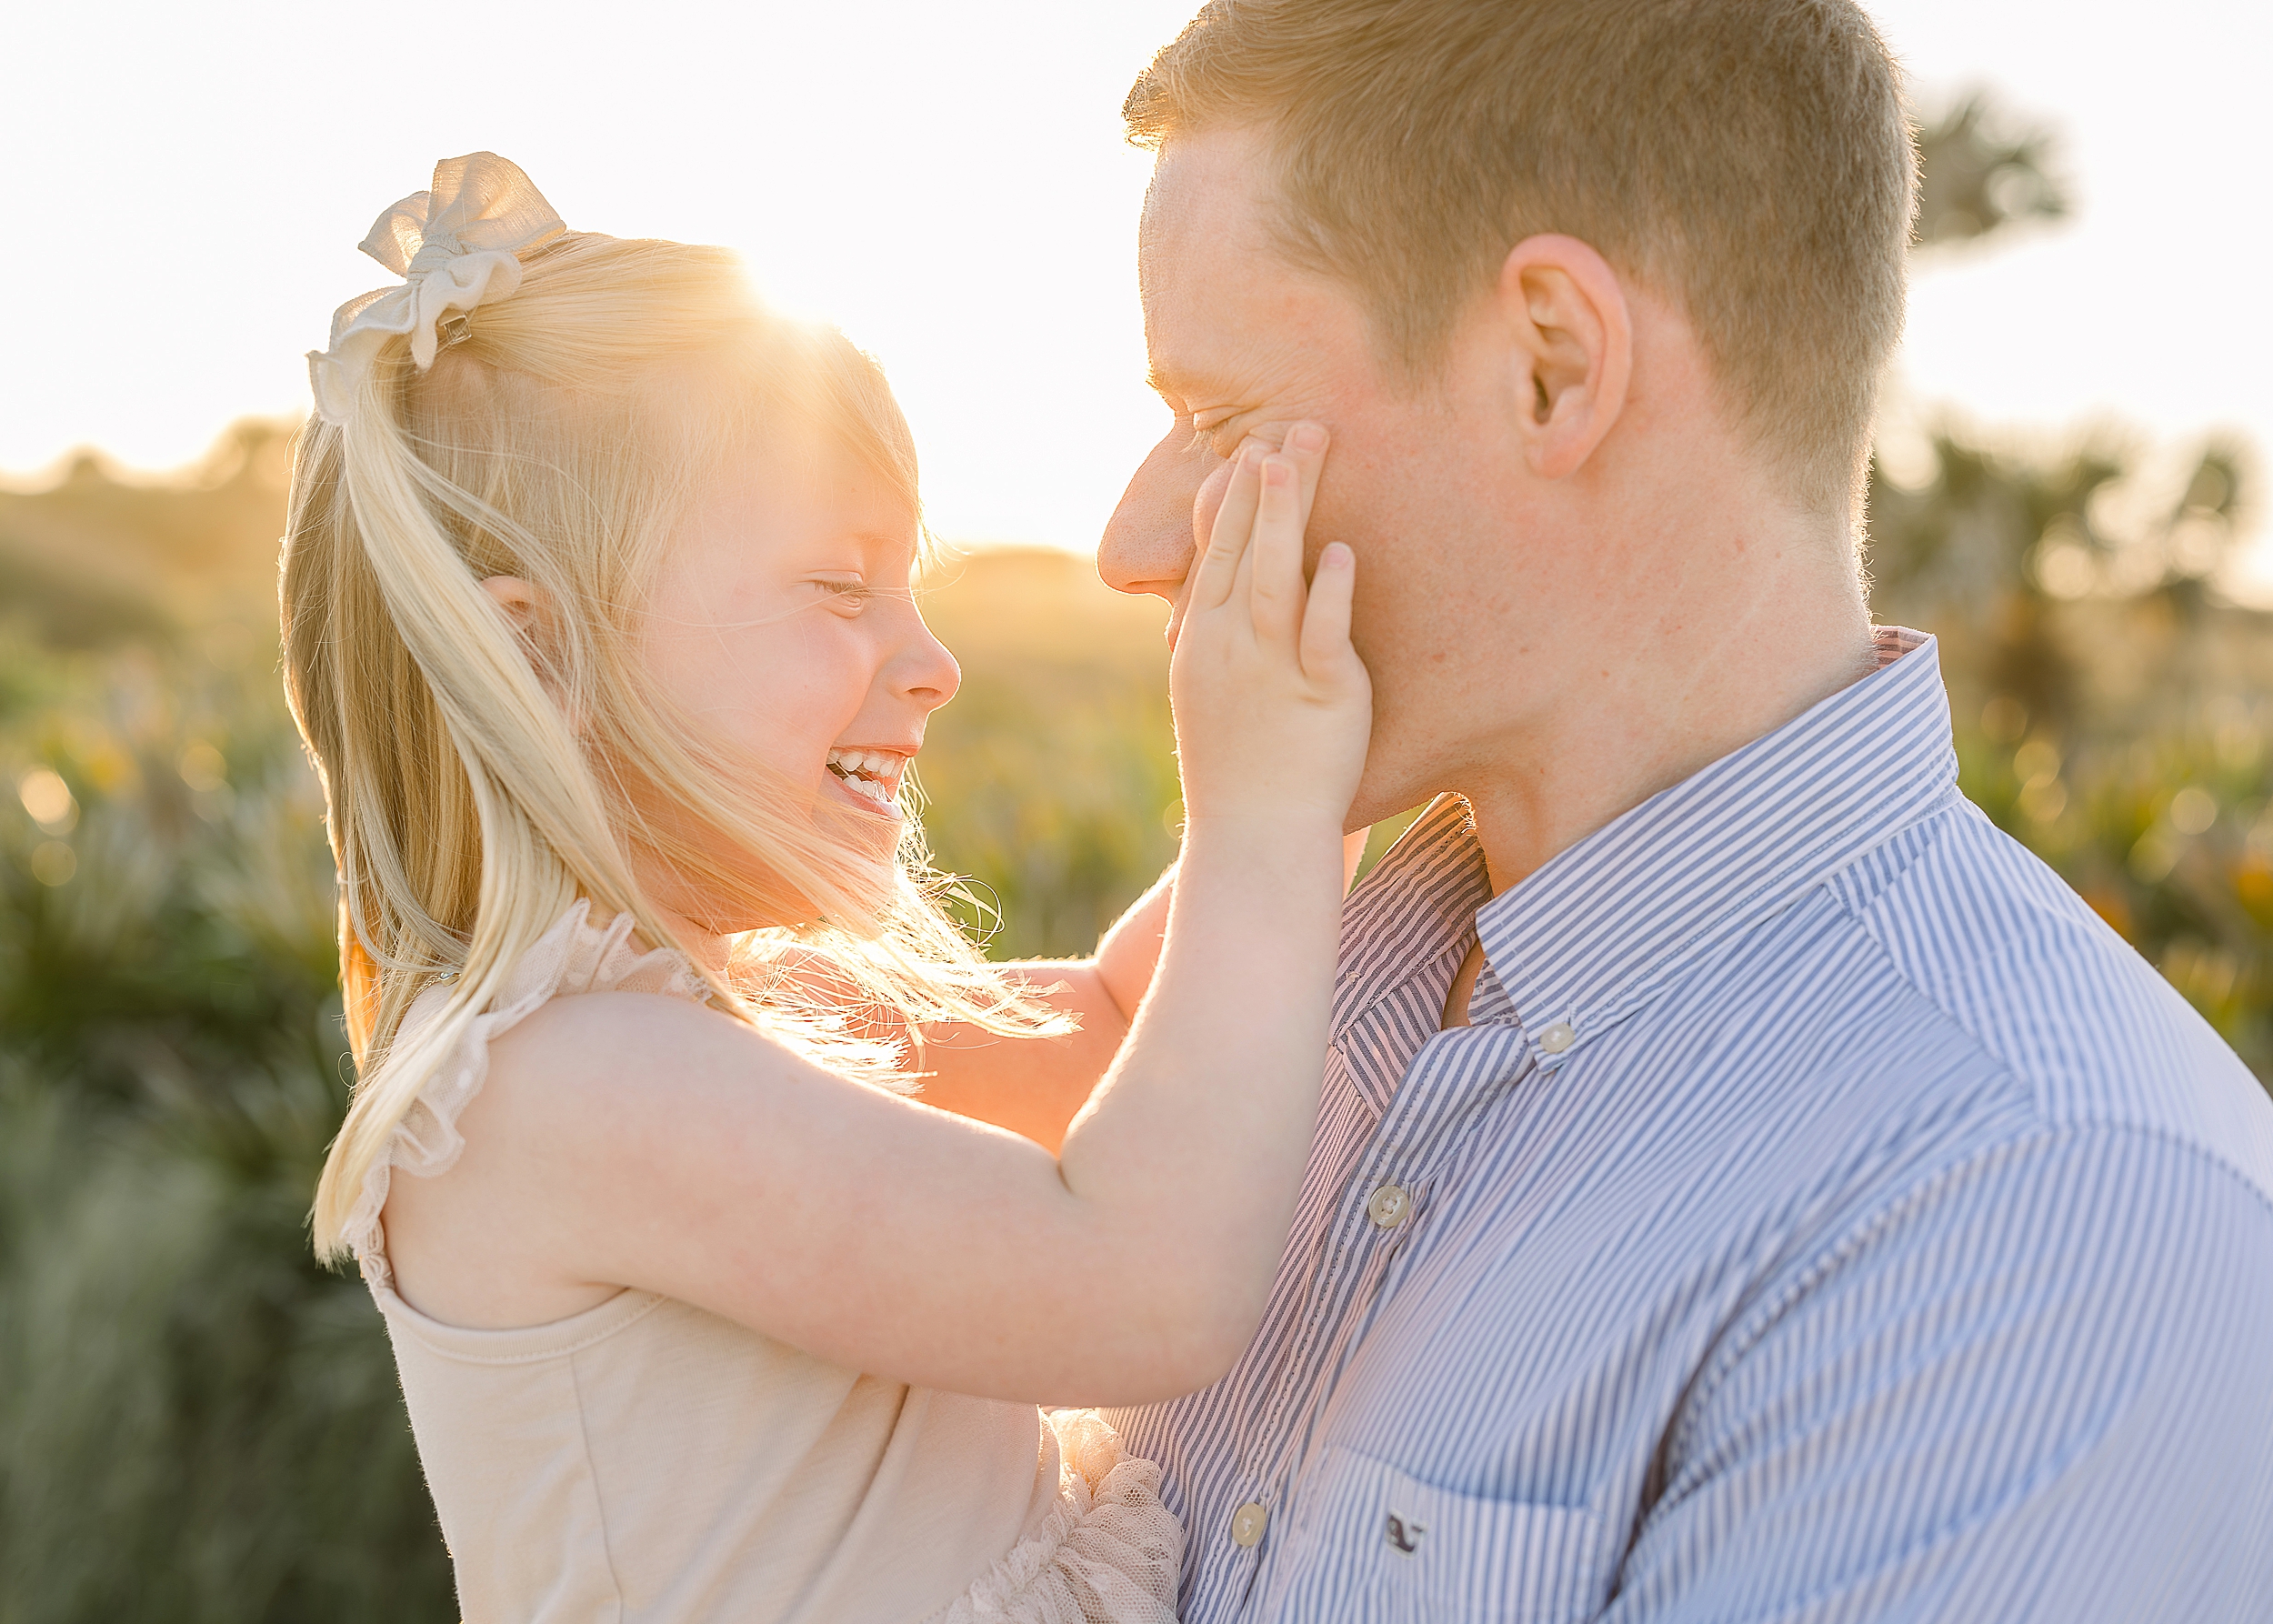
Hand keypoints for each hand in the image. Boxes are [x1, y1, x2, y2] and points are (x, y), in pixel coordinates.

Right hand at [1168, 424, 1369, 836]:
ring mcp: (1272, 670)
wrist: (1255, 837)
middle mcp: (1230, 648)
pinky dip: (1329, 595)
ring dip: (1285, 515)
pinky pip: (1323, 638)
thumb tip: (1227, 604)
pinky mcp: (1321, 696)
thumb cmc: (1243, 770)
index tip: (1240, 458)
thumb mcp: (1216, 694)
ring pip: (1275, 579)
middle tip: (1282, 430)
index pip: (1213, 558)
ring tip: (1295, 456)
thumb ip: (1226, 641)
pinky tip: (1338, 554)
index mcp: (1203, 644)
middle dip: (1263, 488)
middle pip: (1244, 551)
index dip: (1229, 506)